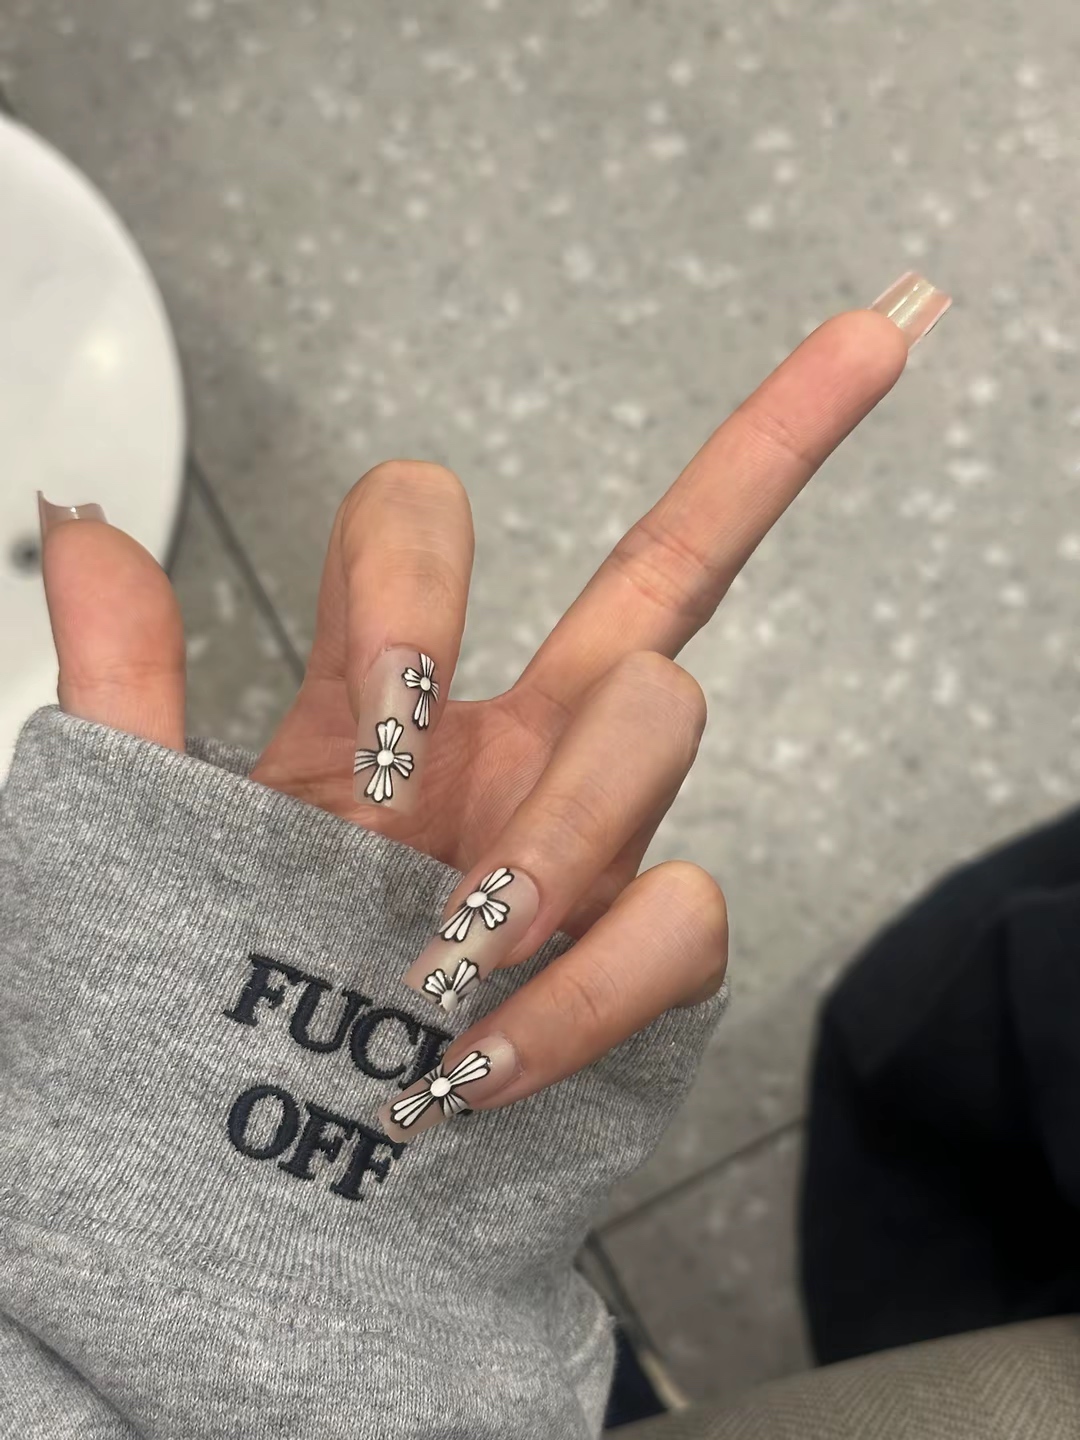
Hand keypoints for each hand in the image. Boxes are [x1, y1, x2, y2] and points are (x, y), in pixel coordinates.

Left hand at [39, 280, 940, 1138]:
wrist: (262, 1191)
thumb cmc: (217, 1000)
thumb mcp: (152, 836)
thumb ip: (125, 680)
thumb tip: (84, 531)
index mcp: (390, 706)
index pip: (426, 530)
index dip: (414, 575)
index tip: (379, 710)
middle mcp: (510, 754)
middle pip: (653, 580)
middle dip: (740, 479)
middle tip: (555, 653)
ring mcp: (594, 848)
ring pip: (663, 725)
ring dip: (567, 825)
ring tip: (466, 936)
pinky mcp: (647, 958)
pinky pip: (684, 919)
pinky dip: (589, 989)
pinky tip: (492, 1055)